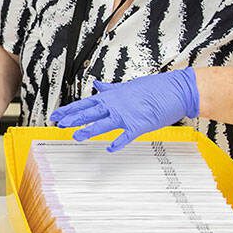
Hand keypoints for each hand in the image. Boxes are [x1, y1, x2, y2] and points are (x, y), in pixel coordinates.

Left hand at [49, 68, 198, 151]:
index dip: (69, 110)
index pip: (85, 103)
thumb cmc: (153, 88)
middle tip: (59, 124)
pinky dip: (118, 142)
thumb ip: (110, 89)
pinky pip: (126, 136)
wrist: (176, 90)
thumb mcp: (128, 86)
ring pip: (103, 123)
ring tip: (76, 136)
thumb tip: (97, 84)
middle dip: (73, 119)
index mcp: (112, 97)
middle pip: (89, 112)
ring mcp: (127, 115)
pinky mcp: (139, 125)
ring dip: (89, 130)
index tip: (56, 115)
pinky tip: (109, 149)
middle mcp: (116, 105)